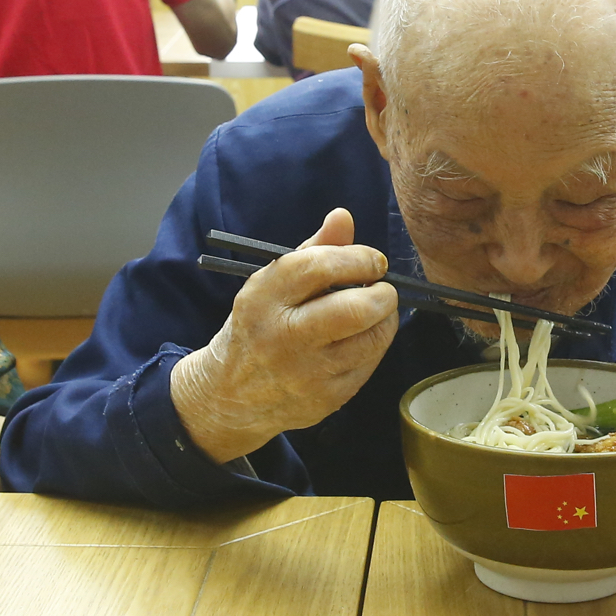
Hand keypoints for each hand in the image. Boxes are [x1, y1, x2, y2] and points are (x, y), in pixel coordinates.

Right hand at [170, 207, 398, 465]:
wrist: (230, 395)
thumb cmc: (259, 326)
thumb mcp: (272, 284)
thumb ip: (313, 250)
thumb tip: (344, 217)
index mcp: (262, 299)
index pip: (320, 267)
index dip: (358, 258)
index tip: (372, 260)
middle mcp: (282, 337)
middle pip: (354, 309)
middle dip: (382, 293)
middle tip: (382, 287)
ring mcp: (306, 373)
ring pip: (371, 339)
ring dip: (385, 318)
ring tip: (375, 309)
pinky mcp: (326, 399)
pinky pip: (369, 365)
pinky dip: (374, 345)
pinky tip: (362, 337)